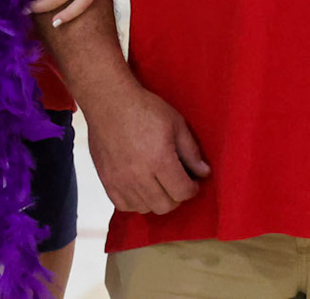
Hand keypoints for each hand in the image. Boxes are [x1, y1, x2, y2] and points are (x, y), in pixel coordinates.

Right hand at [85, 78, 209, 214]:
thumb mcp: (175, 123)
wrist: (108, 100)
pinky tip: (139, 188)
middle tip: (175, 182)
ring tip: (157, 185)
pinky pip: (123, 206)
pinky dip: (134, 202)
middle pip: (165, 206)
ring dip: (155, 200)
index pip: (183, 192)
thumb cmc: (142, 108)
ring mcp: (120, 179)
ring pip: (145, 208)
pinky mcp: (106, 179)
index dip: (192, 188)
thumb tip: (203, 172)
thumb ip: (191, 151)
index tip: (191, 181)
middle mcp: (139, 175)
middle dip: (176, 196)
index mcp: (159, 160)